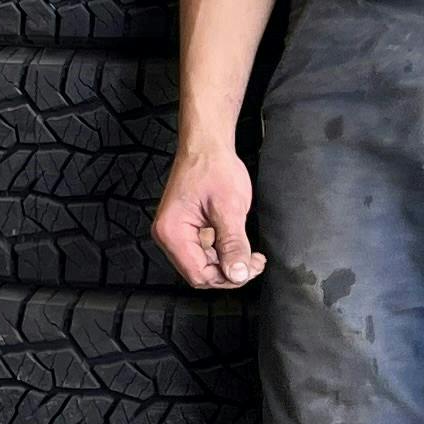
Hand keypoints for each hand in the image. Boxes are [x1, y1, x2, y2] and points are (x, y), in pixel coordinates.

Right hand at [154, 140, 265, 288]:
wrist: (206, 146)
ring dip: (227, 263)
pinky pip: (203, 252)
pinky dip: (222, 252)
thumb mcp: (230, 208)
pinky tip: (237, 243)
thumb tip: (238, 274)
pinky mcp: (184, 229)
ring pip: (203, 264)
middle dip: (229, 271)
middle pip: (199, 272)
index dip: (227, 277)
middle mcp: (168, 236)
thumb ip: (233, 245)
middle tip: (255, 262)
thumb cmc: (213, 168)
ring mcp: (175, 233)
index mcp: (173, 232)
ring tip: (251, 254)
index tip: (251, 268)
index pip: (199, 274)